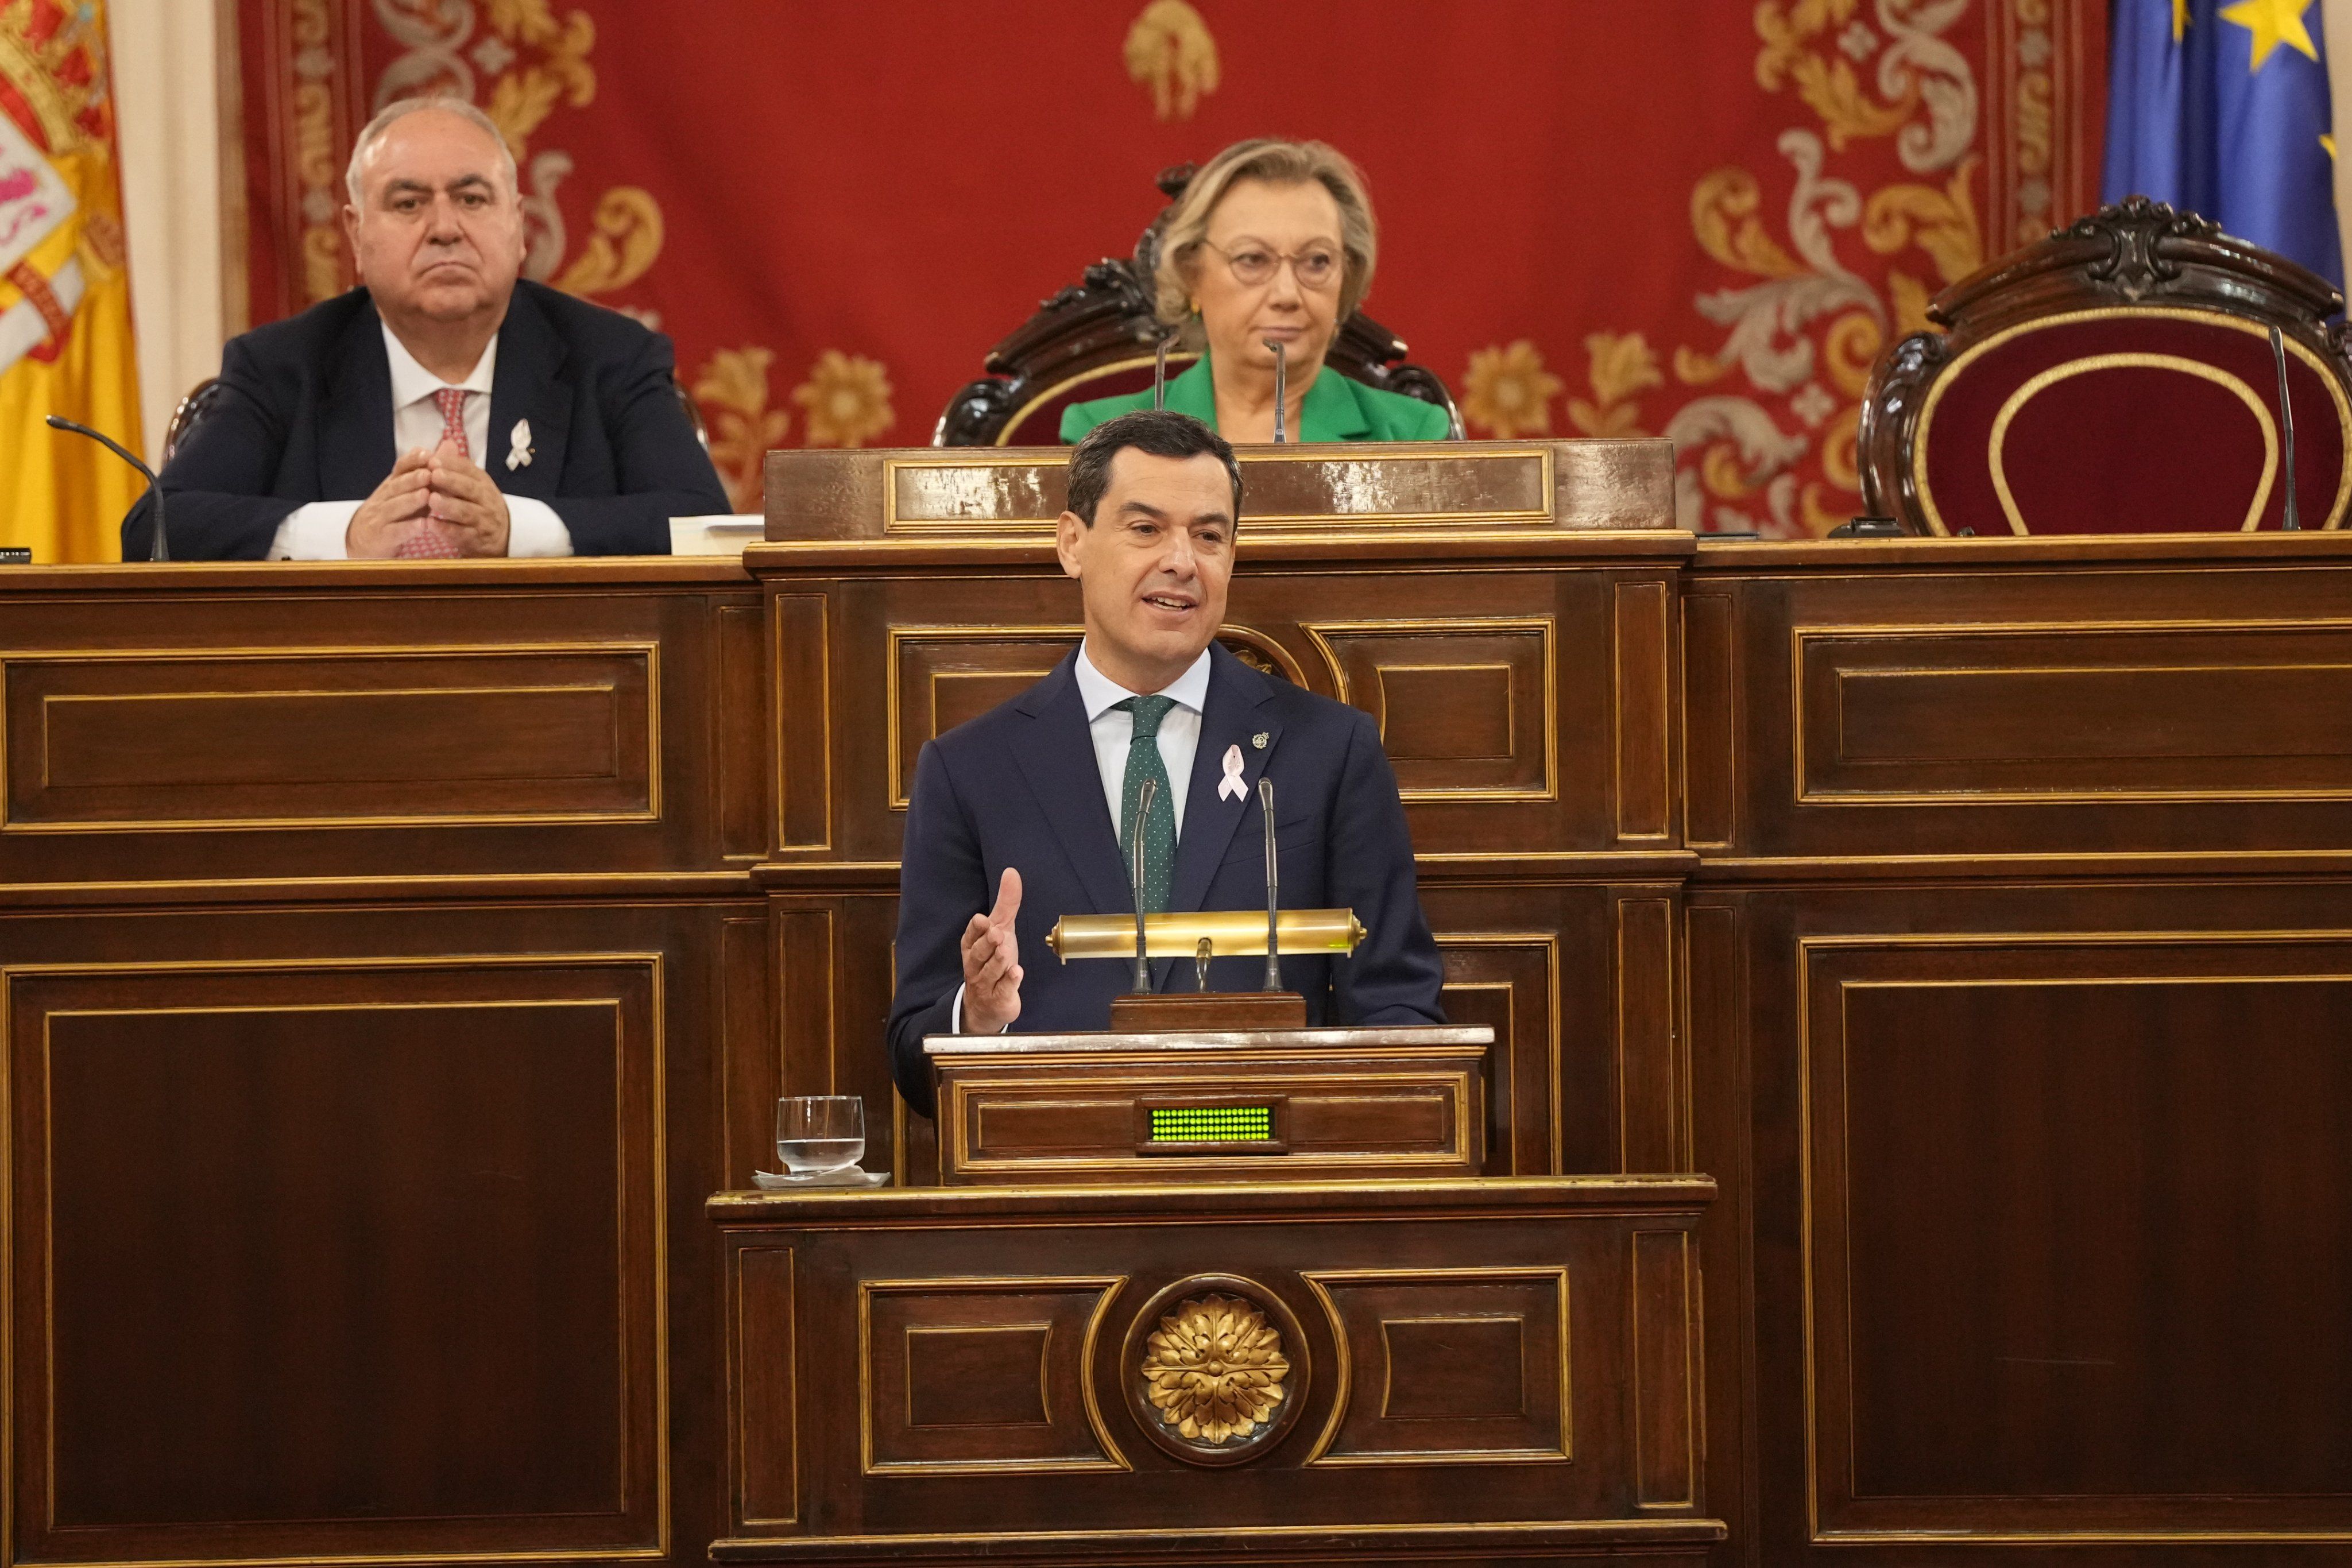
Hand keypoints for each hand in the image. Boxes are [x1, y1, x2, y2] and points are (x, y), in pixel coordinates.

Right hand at [345, 448, 432, 557]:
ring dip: (411, 501)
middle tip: (429, 474)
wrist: (361, 539)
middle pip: (397, 486)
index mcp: (393, 484)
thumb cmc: (394, 513)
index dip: (412, 461)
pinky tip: (423, 525)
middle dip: (413, 479)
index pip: (399, 468)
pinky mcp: (382, 537)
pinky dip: (409, 528)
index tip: (428, 454)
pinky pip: (395, 532)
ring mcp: (381, 517)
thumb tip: (449, 446)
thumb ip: (428, 472)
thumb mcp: (408, 491)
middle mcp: (384, 498)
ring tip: (426, 495)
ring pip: (394, 507)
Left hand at [424, 440, 512, 556]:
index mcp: (483, 482)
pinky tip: (431, 524)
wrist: (502, 536)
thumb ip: (457, 467)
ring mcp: (483, 520)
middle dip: (452, 481)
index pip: (469, 470)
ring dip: (448, 505)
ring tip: (431, 499)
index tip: (432, 460)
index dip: (451, 465)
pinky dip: (446, 529)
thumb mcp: (473, 484)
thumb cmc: (479, 505)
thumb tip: (447, 442)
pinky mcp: (476, 539)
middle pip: (470, 489)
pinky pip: (461, 534)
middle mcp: (486, 500)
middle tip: (433, 475)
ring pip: (466, 512)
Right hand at [959, 867, 1023, 1032]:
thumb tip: (1011, 872)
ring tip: (1005, 952)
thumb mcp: (1001, 930)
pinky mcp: (999, 998)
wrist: (987, 1005)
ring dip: (997, 961)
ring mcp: (986, 983)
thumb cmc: (994, 960)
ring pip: (990, 972)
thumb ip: (1006, 904)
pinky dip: (1009, 982)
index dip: (977, 929)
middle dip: (987, 943)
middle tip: (996, 934)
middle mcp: (976, 964)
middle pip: (979, 953)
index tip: (982, 920)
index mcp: (972, 946)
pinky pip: (1003, 990)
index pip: (971, 936)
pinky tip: (1017, 973)